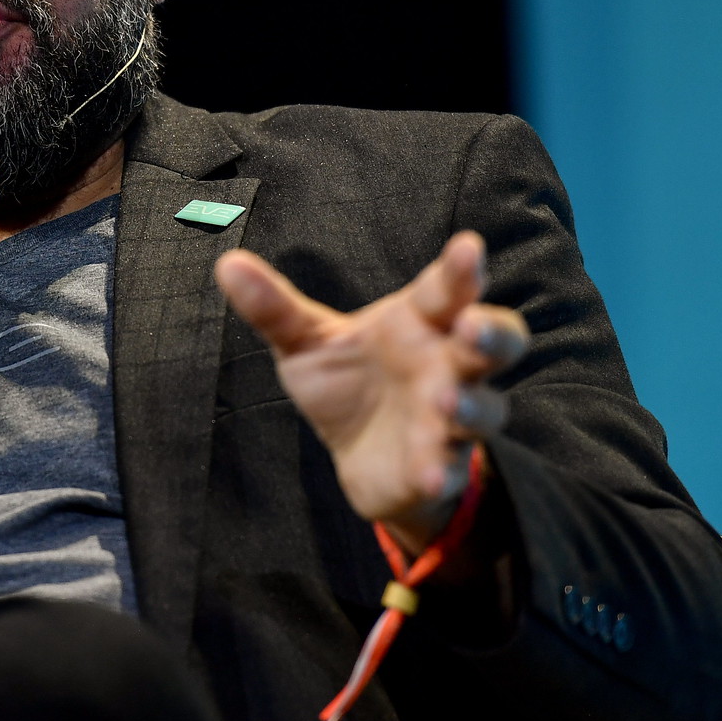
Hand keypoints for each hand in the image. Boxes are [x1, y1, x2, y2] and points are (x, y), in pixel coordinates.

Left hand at [214, 232, 528, 554]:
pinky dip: (442, 470)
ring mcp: (450, 418)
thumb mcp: (307, 342)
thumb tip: (226, 262)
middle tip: (471, 325)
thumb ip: (274, 307)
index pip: (448, 289)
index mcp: (420, 321)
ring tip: (443, 400)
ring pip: (484, 408)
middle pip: (495, 342)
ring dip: (468, 405)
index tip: (469, 247)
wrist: (359, 457)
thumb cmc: (347, 381)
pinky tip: (430, 473)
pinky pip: (450, 469)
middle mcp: (447, 364)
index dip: (462, 269)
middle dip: (492, 333)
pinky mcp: (441, 467)